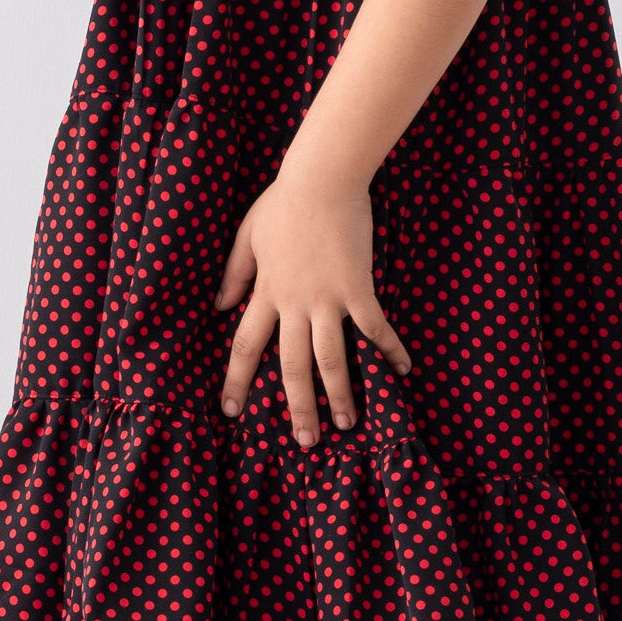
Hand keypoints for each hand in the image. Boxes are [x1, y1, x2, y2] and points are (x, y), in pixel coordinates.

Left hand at [214, 166, 411, 445]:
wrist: (322, 179)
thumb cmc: (284, 202)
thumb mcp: (248, 236)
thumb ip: (234, 274)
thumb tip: (219, 307)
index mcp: (266, 292)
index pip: (246, 345)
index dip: (237, 380)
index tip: (230, 410)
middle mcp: (294, 303)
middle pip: (292, 365)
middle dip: (297, 406)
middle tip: (305, 441)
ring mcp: (328, 298)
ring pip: (331, 358)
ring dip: (341, 393)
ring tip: (348, 423)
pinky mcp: (359, 288)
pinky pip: (374, 327)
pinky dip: (388, 350)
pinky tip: (402, 371)